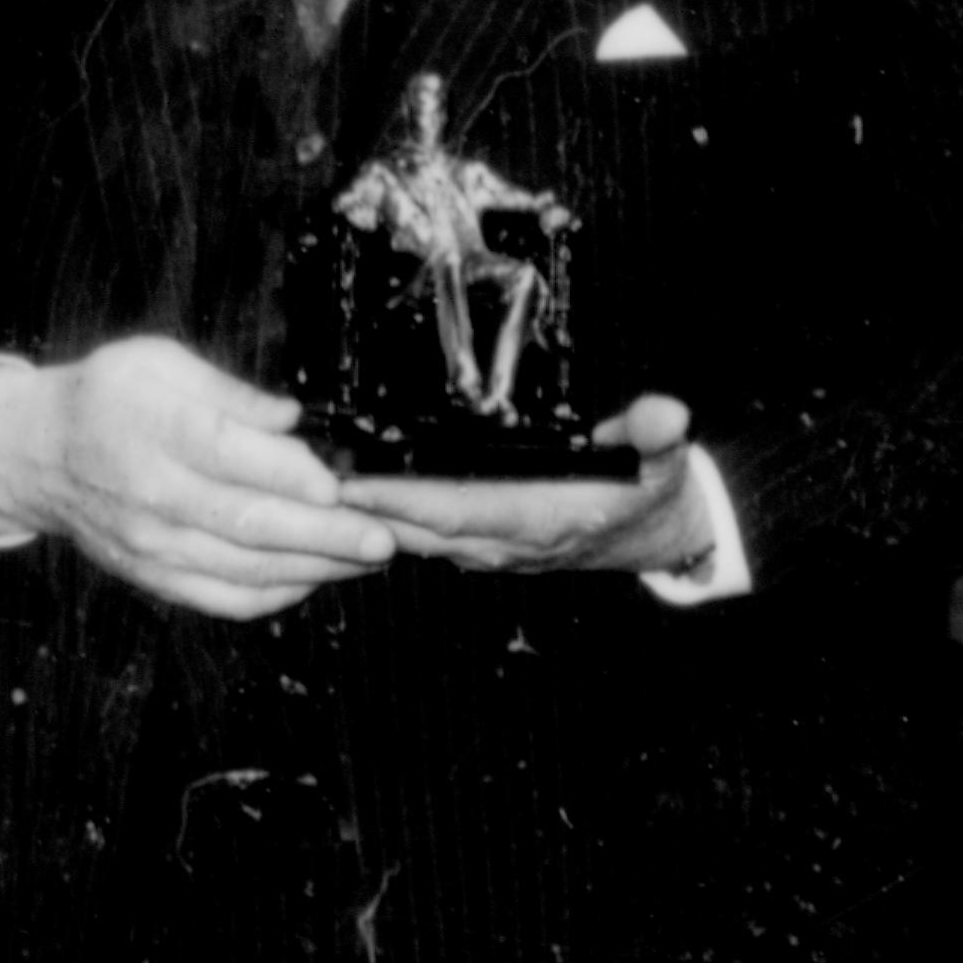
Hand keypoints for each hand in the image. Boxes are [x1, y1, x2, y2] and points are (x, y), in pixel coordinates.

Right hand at [0, 336, 396, 619]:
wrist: (35, 454)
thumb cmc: (103, 397)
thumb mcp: (156, 361)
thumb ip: (226, 390)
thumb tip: (290, 418)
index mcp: (151, 426)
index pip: (226, 455)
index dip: (286, 472)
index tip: (338, 483)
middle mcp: (151, 492)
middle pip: (247, 521)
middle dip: (325, 534)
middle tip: (381, 538)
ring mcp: (151, 543)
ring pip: (243, 567)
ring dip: (314, 567)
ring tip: (364, 558)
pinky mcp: (152, 576)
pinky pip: (222, 598)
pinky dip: (273, 595)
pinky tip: (312, 578)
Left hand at [335, 394, 712, 574]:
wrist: (660, 538)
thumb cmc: (652, 494)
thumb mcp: (664, 462)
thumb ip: (658, 436)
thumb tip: (667, 414)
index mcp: (536, 521)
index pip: (453, 512)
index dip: (399, 499)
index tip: (347, 480)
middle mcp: (502, 542)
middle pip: (412, 527)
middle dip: (355, 505)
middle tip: (294, 473)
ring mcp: (487, 548)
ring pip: (409, 534)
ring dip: (360, 512)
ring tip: (300, 479)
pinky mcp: (480, 543)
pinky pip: (420, 534)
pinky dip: (382, 515)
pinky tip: (342, 493)